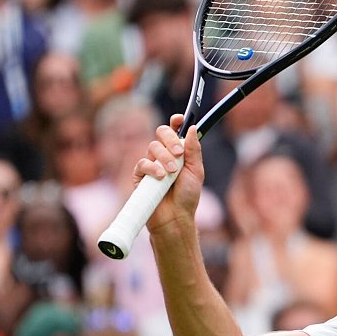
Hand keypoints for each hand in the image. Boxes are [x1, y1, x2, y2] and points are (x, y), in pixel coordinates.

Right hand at [133, 114, 204, 234]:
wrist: (175, 216)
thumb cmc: (187, 196)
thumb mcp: (196, 171)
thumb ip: (193, 150)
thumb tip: (191, 128)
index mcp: (179, 152)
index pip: (175, 131)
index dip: (176, 122)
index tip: (179, 118)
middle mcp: (164, 155)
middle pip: (161, 133)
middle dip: (170, 139)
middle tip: (178, 153)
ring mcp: (151, 164)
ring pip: (153, 147)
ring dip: (164, 158)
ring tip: (172, 172)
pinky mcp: (140, 175)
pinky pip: (142, 164)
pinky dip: (152, 168)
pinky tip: (160, 177)